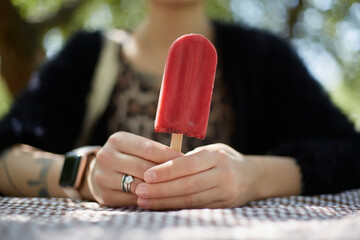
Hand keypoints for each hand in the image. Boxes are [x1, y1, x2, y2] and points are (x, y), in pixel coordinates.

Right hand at [86, 132, 182, 206]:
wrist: (98, 173)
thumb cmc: (127, 157)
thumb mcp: (135, 147)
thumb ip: (153, 151)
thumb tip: (182, 158)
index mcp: (117, 140)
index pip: (148, 148)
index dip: (169, 156)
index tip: (186, 162)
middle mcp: (107, 157)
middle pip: (144, 168)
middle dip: (166, 174)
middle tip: (184, 178)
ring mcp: (103, 177)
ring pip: (139, 185)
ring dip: (158, 188)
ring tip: (175, 188)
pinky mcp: (105, 196)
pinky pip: (133, 199)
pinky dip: (148, 199)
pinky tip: (160, 198)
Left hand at [135, 143, 259, 208]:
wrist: (252, 177)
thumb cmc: (223, 159)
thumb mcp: (211, 151)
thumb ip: (190, 159)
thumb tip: (159, 166)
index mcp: (217, 156)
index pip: (189, 164)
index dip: (167, 171)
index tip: (147, 175)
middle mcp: (223, 175)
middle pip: (188, 185)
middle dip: (161, 190)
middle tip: (140, 191)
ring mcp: (224, 193)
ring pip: (190, 200)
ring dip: (165, 202)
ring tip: (144, 201)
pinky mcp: (223, 206)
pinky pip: (196, 208)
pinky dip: (176, 208)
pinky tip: (160, 207)